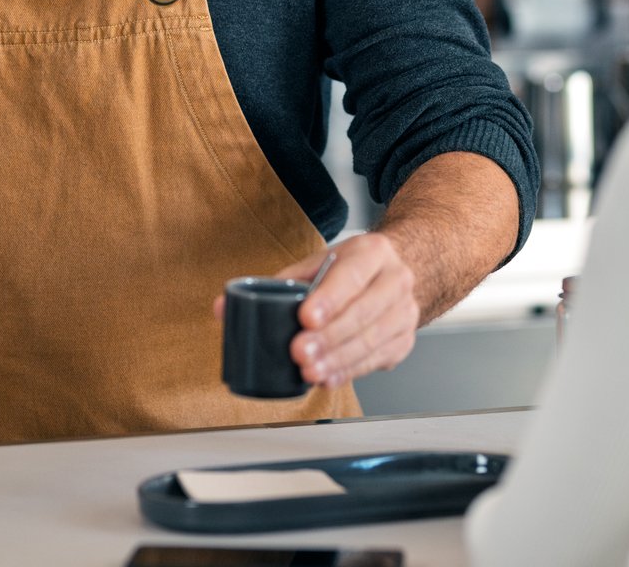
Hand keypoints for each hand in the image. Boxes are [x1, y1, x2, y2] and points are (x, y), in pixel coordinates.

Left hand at [215, 234, 419, 390]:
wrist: (398, 271)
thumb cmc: (352, 269)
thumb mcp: (320, 262)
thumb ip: (277, 283)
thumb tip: (224, 308)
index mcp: (372, 252)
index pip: (351, 275)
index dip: (329, 299)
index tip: (305, 318)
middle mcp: (395, 280)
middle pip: (363, 313)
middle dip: (329, 337)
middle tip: (299, 353)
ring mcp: (404, 312)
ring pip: (372, 340)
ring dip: (338, 360)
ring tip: (310, 371)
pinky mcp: (404, 340)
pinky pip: (376, 360)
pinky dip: (350, 372)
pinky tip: (328, 378)